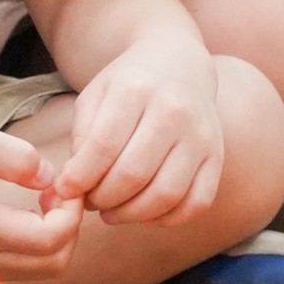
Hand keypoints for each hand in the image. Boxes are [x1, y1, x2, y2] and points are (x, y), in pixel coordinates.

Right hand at [0, 124, 87, 283]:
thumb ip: (20, 159)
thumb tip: (51, 180)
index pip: (50, 240)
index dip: (72, 212)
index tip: (66, 184)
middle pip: (52, 264)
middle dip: (69, 227)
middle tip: (60, 191)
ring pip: (37, 269)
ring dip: (53, 235)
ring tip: (42, 197)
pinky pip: (18, 266)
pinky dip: (35, 242)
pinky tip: (24, 210)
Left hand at [55, 44, 223, 224]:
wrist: (180, 64)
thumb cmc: (129, 86)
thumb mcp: (95, 97)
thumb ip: (82, 139)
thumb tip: (74, 187)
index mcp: (136, 89)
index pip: (104, 147)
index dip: (79, 178)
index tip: (66, 190)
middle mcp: (174, 110)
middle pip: (133, 175)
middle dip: (102, 199)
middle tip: (91, 201)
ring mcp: (201, 134)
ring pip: (166, 194)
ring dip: (131, 214)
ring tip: (113, 211)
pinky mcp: (216, 155)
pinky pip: (197, 202)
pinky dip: (168, 218)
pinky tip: (147, 212)